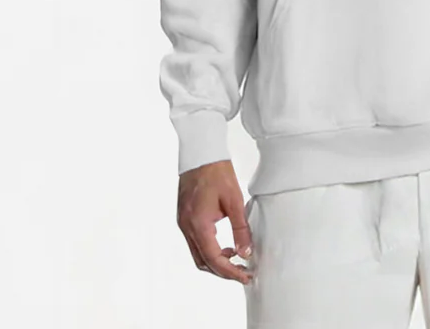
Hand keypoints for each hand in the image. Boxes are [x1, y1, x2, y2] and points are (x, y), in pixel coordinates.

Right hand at [176, 159, 252, 284]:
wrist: (201, 153)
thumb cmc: (217, 172)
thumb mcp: (234, 200)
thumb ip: (241, 229)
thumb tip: (246, 251)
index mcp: (198, 224)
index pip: (214, 259)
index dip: (230, 271)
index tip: (245, 275)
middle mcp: (187, 227)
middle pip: (203, 262)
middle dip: (223, 271)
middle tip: (243, 272)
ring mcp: (183, 223)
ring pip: (198, 254)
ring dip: (215, 261)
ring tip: (236, 259)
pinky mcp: (184, 218)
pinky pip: (195, 242)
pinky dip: (209, 249)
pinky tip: (224, 245)